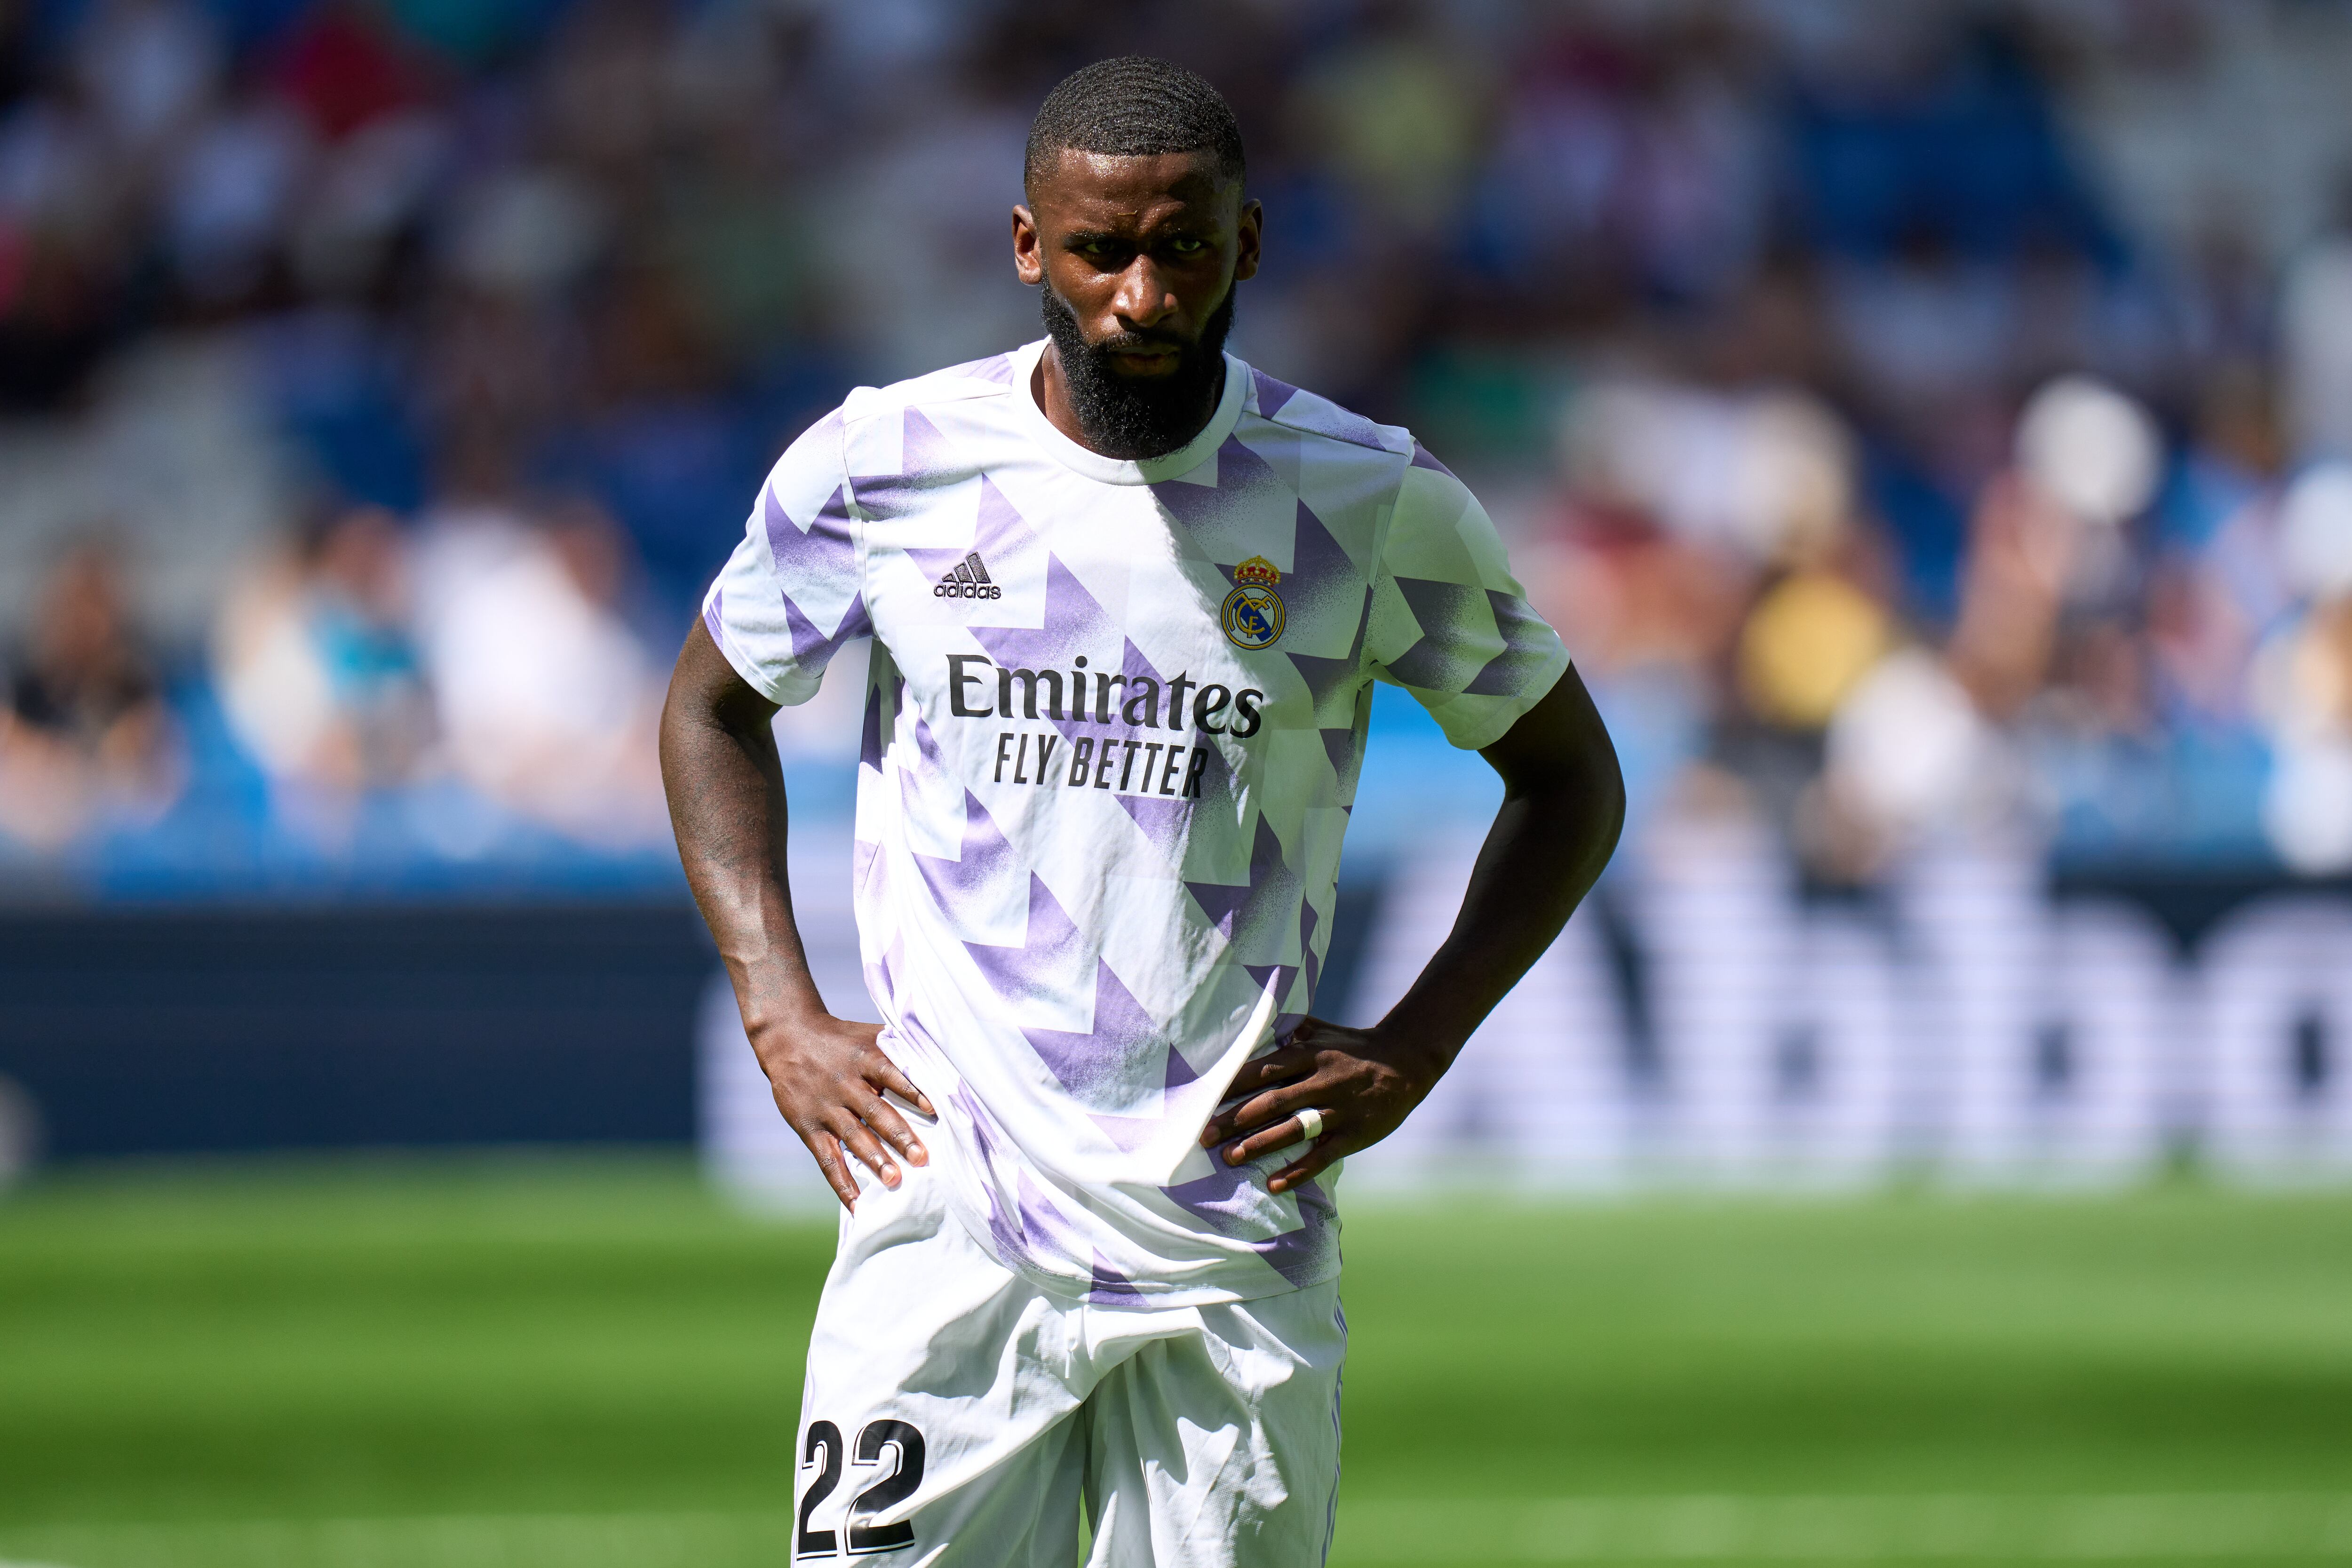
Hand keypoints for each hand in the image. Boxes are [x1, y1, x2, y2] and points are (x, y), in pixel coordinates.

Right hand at [750, 1010, 934, 1210]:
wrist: (787, 1037)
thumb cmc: (841, 1039)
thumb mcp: (868, 1034)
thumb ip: (899, 1047)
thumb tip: (943, 1056)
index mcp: (864, 1058)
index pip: (891, 1074)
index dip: (913, 1090)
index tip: (934, 1109)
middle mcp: (846, 1084)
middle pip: (875, 1111)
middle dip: (899, 1135)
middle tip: (921, 1158)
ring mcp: (826, 1108)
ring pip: (853, 1136)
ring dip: (874, 1160)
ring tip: (894, 1180)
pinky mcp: (808, 1127)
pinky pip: (826, 1159)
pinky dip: (841, 1183)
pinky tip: (856, 1204)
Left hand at [1197, 1018, 1446, 1194]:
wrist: (1406, 1062)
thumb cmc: (1353, 1046)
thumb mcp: (1322, 1031)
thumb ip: (1288, 1029)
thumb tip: (1252, 1021)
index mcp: (1309, 1054)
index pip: (1264, 1069)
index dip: (1233, 1084)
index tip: (1204, 1098)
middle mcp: (1321, 1080)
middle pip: (1272, 1101)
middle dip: (1236, 1119)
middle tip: (1204, 1135)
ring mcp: (1339, 1109)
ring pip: (1294, 1129)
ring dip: (1260, 1145)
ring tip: (1230, 1158)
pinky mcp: (1354, 1134)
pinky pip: (1323, 1155)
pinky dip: (1298, 1170)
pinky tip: (1273, 1184)